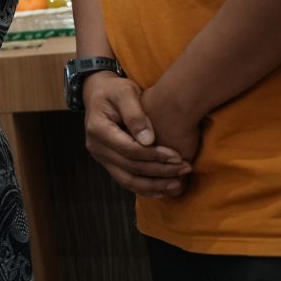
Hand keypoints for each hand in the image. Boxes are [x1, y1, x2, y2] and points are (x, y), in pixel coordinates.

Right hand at [82, 72, 190, 196]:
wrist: (99, 93)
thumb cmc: (115, 90)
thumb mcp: (125, 93)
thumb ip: (135, 114)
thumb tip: (148, 140)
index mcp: (98, 129)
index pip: (129, 150)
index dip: (155, 156)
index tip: (178, 156)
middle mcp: (96, 147)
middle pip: (130, 168)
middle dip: (160, 171)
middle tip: (185, 169)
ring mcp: (101, 157)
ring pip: (128, 180)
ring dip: (154, 185)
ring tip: (178, 183)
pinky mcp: (108, 162)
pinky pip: (126, 181)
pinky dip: (145, 188)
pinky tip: (163, 190)